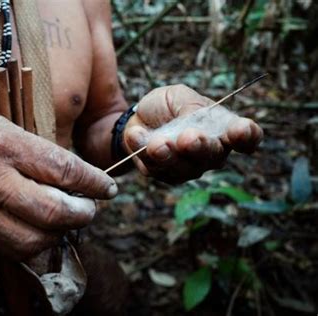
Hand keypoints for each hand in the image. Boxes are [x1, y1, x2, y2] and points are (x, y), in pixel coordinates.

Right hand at [0, 114, 116, 258]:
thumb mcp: (4, 126)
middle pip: (52, 212)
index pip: (61, 169)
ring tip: (68, 218)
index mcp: (5, 146)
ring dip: (63, 232)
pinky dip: (41, 244)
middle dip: (84, 213)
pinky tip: (45, 229)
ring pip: (37, 240)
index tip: (108, 187)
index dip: (93, 182)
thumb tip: (78, 176)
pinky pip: (18, 251)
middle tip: (91, 207)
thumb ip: (40, 150)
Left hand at [123, 84, 262, 183]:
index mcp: (223, 129)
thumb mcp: (178, 96)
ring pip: (183, 167)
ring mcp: (188, 168)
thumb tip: (195, 122)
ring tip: (156, 144)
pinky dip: (142, 149)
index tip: (239, 131)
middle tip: (188, 138)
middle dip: (200, 146)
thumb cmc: (166, 106)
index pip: (247, 137)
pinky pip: (155, 167)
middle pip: (213, 156)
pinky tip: (135, 134)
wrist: (138, 118)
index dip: (247, 136)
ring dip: (168, 154)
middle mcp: (211, 153)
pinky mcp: (164, 174)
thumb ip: (190, 108)